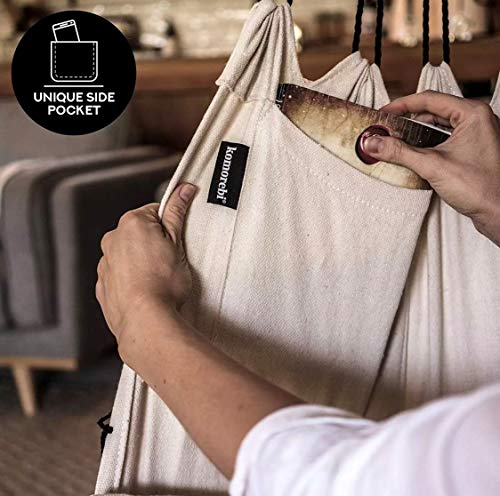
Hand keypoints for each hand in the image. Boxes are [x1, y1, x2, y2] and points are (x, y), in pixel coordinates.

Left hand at [96, 183, 196, 351]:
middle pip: (140, 233)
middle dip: (156, 243)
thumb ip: (177, 213)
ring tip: (160, 279)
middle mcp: (113, 240)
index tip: (178, 238)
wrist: (145, 321)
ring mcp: (105, 264)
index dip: (171, 225)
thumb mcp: (177, 243)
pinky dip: (133, 280)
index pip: (155, 212)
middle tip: (172, 260)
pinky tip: (148, 291)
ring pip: (129, 256)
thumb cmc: (163, 284)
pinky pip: (121, 277)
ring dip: (143, 262)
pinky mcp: (104, 287)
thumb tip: (182, 190)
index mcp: (131, 224)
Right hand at [363, 91, 499, 245]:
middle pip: (433, 110)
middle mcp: (477, 119)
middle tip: (387, 128)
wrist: (499, 212)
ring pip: (439, 125)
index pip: (429, 99)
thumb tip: (375, 144)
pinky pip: (445, 138)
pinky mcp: (473, 149)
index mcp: (472, 113)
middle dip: (408, 120)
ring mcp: (477, 134)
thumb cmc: (482, 188)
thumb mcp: (432, 166)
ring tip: (397, 141)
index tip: (384, 113)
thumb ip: (400, 153)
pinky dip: (428, 143)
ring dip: (417, 132)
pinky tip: (415, 153)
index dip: (402, 105)